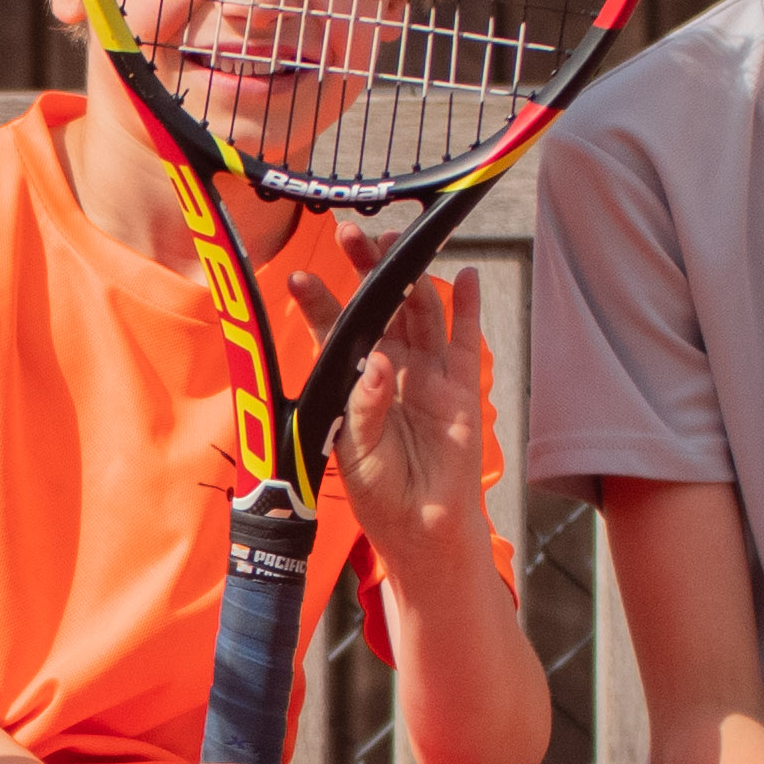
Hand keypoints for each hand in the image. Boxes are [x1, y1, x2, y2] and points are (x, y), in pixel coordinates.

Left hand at [296, 260, 488, 559]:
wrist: (420, 528)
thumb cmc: (379, 492)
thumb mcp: (356, 454)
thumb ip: (365, 409)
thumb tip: (379, 363)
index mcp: (352, 382)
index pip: (332, 333)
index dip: (318, 304)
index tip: (297, 277)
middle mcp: (388, 369)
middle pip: (378, 308)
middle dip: (366, 270)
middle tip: (351, 235)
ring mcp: (426, 374)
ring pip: (417, 312)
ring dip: (409, 275)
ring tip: (397, 240)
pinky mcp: (460, 388)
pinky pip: (463, 339)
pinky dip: (467, 306)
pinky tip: (466, 274)